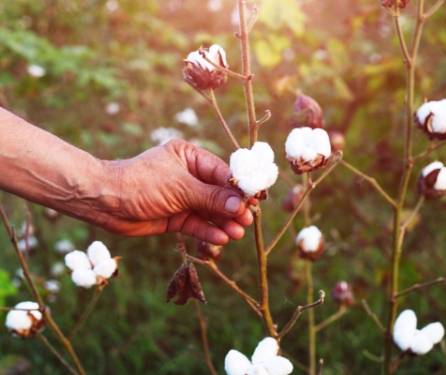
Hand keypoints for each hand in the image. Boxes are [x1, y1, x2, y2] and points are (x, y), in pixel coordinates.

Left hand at [98, 139, 252, 243]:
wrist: (106, 203)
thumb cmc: (142, 184)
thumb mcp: (180, 188)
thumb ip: (211, 197)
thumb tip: (239, 205)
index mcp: (189, 157)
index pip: (221, 171)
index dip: (238, 186)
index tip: (255, 199)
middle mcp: (188, 176)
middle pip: (218, 193)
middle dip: (232, 207)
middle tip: (247, 219)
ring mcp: (182, 197)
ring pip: (209, 211)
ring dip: (223, 222)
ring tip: (237, 233)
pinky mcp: (175, 216)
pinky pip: (197, 223)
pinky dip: (208, 231)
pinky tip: (221, 238)